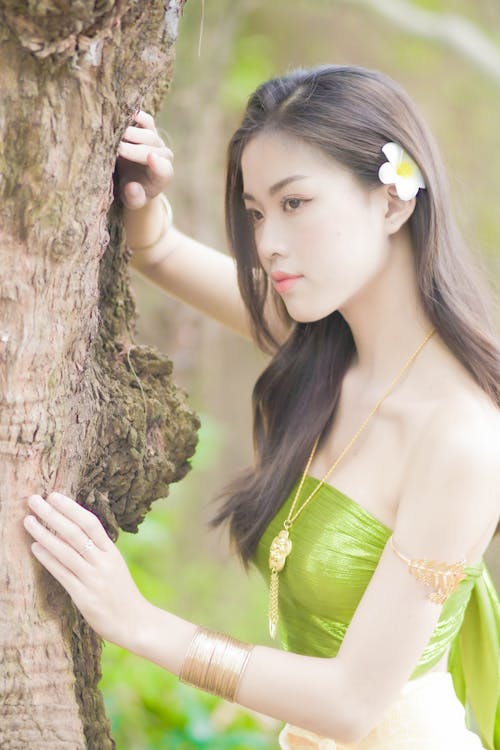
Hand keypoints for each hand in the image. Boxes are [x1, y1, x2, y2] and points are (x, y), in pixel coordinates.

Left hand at [23, 492, 150, 649]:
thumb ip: (97, 551)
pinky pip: (63, 574)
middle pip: (75, 533)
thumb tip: (73, 532)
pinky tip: (35, 548)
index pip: (90, 522)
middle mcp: (103, 562)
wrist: (136, 623)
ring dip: (44, 534)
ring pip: (66, 551)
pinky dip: (48, 559)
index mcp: (112, 552)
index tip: (53, 495)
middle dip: (52, 514)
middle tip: (34, 500)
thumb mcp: (114, 566)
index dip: (71, 508)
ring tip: (28, 521)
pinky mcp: (84, 597)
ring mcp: (94, 579)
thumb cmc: (122, 594)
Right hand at [116, 109, 173, 209]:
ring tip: (116, 135)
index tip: (150, 158)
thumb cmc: (134, 192)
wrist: (133, 178)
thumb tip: (132, 188)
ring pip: (149, 133)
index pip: (164, 169)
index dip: (159, 164)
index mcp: (162, 175)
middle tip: (118, 149)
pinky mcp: (148, 129)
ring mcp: (156, 141)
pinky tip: (124, 113)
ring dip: (132, 133)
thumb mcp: (132, 201)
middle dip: (135, 149)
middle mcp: (162, 156)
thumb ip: (134, 197)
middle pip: (152, 149)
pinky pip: (146, 120)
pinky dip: (137, 116)